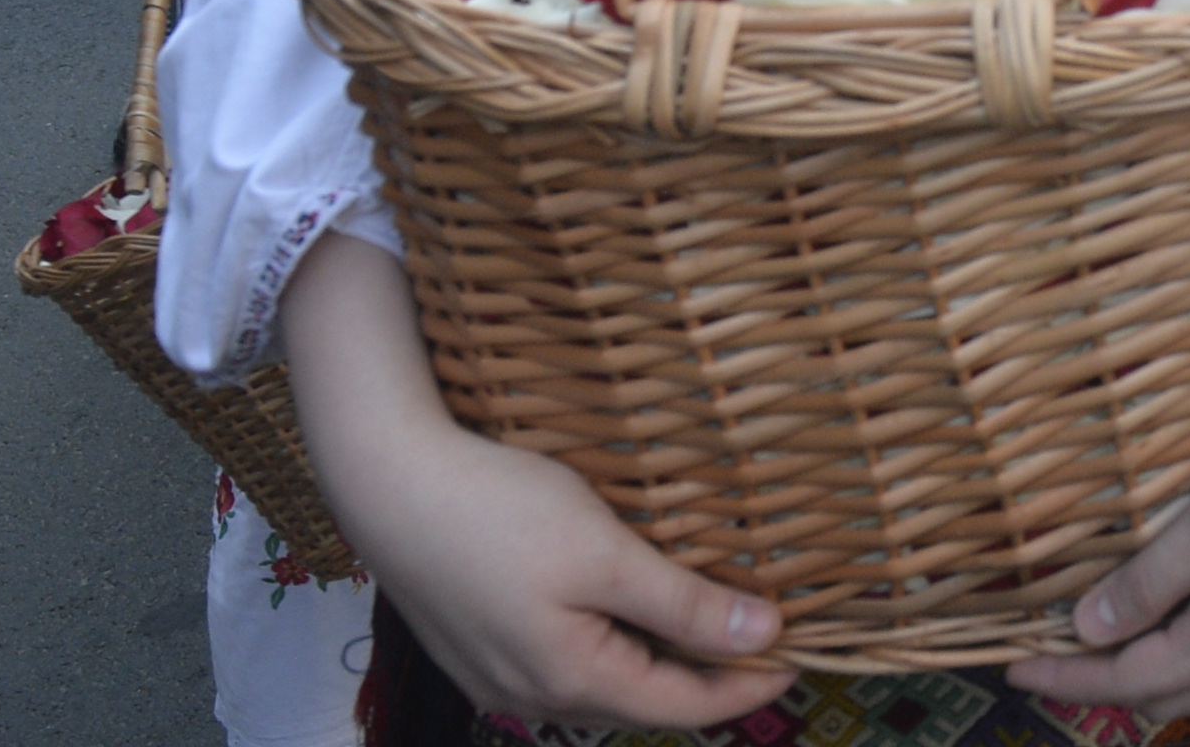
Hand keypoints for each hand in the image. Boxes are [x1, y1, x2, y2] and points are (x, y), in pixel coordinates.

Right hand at [282, 237, 789, 729]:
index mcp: (571, 681)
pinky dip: (613, 645)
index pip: (684, 707)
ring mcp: (497, 676)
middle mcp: (532, 696)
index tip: (802, 657)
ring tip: (710, 624)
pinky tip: (631, 611)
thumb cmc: (501, 510)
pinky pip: (565, 662)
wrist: (388, 482)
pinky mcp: (476, 647)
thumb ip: (685, 605)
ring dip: (659, 660)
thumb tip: (764, 639)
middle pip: (642, 701)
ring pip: (603, 683)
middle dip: (706, 678)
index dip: (748, 686)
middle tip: (764, 638)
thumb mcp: (608, 553)